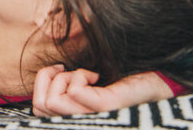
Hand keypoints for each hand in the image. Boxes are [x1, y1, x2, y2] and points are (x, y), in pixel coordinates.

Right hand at [32, 66, 172, 115]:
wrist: (155, 83)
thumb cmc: (119, 82)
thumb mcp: (86, 84)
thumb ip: (65, 85)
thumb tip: (48, 71)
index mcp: (73, 118)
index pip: (37, 109)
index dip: (40, 83)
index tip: (57, 69)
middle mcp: (80, 122)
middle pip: (40, 104)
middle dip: (47, 78)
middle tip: (66, 68)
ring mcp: (93, 118)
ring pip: (53, 99)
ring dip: (65, 77)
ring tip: (86, 74)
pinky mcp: (105, 108)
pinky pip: (75, 90)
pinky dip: (81, 74)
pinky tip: (96, 75)